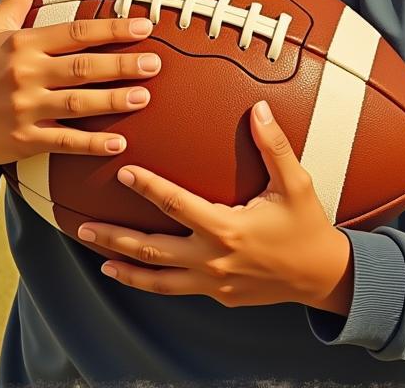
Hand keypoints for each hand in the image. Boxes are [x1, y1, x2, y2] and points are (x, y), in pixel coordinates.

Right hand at [0, 0, 161, 212]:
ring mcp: (24, 108)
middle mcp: (24, 74)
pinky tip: (118, 144)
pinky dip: (90, 144)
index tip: (145, 27)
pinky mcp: (22, 141)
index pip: (76, 32)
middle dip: (121, 64)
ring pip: (76, 103)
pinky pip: (62, 141)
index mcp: (23, 44)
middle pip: (82, 66)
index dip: (112, 28)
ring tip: (144, 97)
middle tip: (156, 63)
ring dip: (113, 100)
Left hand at [76, 101, 354, 313]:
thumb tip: (258, 109)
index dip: (149, 187)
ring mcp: (212, 282)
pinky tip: (133, 274)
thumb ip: (273, 146)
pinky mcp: (217, 294)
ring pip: (157, 279)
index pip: (177, 205)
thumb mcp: (295, 183)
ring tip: (98, 256)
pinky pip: (175, 289)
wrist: (320, 276)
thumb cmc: (306, 226)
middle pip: (152, 249)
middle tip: (84, 225)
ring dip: (124, 267)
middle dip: (116, 236)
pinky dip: (149, 283)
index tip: (124, 172)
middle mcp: (212, 259)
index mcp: (226, 228)